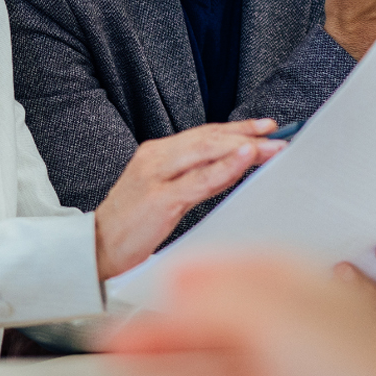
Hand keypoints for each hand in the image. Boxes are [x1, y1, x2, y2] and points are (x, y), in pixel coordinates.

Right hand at [93, 121, 285, 278]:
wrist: (95, 248)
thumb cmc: (131, 226)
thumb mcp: (163, 194)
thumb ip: (192, 179)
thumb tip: (231, 169)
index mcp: (156, 153)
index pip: (204, 134)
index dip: (236, 128)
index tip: (265, 127)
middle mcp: (156, 157)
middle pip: (209, 138)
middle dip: (247, 135)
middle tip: (279, 135)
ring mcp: (156, 175)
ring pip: (208, 152)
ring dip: (245, 147)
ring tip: (273, 146)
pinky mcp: (159, 198)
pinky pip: (200, 179)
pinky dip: (226, 167)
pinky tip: (245, 158)